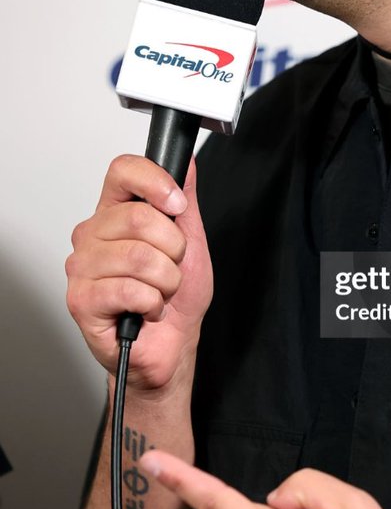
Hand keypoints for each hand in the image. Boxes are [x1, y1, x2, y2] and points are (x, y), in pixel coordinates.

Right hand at [66, 155, 212, 390]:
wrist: (171, 346)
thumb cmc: (177, 298)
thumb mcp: (191, 240)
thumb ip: (185, 200)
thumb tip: (187, 162)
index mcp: (115, 213)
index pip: (122, 170)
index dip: (155, 182)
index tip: (178, 206)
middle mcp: (93, 234)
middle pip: (138, 216)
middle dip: (173, 249)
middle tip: (171, 267)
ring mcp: (83, 267)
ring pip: (139, 257)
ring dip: (166, 281)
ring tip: (160, 292)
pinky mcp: (81, 299)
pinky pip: (130, 290)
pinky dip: (153, 304)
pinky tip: (147, 310)